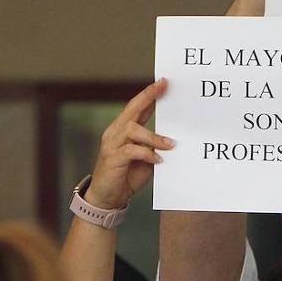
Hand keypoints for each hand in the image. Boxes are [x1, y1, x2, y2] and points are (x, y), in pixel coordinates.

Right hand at [84, 80, 171, 209]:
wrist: (107, 198)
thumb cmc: (127, 176)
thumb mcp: (146, 160)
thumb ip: (155, 148)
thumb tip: (174, 141)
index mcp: (123, 130)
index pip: (136, 107)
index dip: (149, 94)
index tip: (164, 82)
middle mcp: (115, 133)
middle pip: (131, 109)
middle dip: (148, 97)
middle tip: (164, 87)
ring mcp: (112, 144)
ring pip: (133, 129)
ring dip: (154, 137)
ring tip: (170, 145)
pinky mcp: (112, 159)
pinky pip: (130, 150)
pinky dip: (146, 154)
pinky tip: (158, 160)